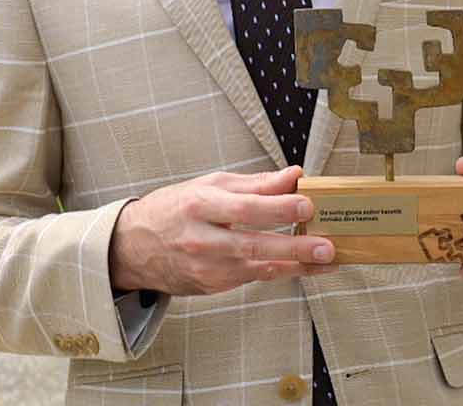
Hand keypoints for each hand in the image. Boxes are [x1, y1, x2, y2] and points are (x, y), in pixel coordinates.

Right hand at [108, 166, 337, 295]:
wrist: (135, 247)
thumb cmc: (174, 210)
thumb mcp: (209, 186)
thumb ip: (255, 184)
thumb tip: (293, 176)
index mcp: (199, 206)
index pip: (244, 208)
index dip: (277, 207)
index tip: (307, 203)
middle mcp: (201, 239)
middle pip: (253, 244)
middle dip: (294, 246)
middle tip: (325, 245)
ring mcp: (206, 268)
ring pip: (258, 267)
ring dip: (297, 264)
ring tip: (327, 259)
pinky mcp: (212, 286)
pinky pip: (253, 278)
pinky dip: (281, 271)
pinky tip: (305, 267)